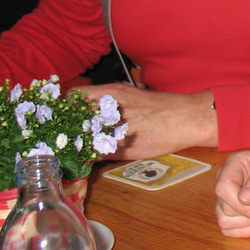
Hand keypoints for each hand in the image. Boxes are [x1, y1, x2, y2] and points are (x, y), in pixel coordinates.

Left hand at [78, 83, 215, 158]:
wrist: (186, 118)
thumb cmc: (162, 106)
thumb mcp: (133, 94)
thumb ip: (110, 102)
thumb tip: (90, 113)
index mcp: (112, 92)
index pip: (74, 95)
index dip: (66, 105)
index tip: (64, 113)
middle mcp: (109, 109)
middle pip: (73, 118)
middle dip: (65, 126)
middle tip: (65, 133)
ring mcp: (113, 129)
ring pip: (80, 138)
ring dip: (74, 144)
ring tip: (74, 146)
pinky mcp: (120, 149)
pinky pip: (94, 155)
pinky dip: (88, 157)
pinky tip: (89, 157)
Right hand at [215, 151, 249, 236]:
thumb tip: (244, 198)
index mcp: (236, 163)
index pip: (224, 187)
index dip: (238, 203)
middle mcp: (227, 180)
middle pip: (225, 207)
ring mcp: (226, 198)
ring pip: (224, 220)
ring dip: (249, 222)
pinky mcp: (230, 213)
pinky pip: (227, 230)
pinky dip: (245, 231)